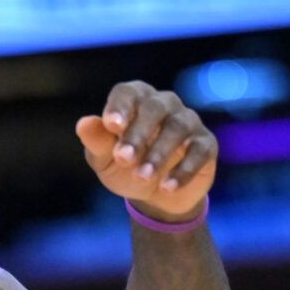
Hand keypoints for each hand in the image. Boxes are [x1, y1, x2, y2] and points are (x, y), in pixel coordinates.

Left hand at [75, 80, 218, 220]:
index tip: (112, 125)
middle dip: (138, 133)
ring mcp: (188, 122)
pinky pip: (199, 151)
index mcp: (136, 101)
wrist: (154, 196)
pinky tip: (167, 187)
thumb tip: (83, 123)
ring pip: (178, 127)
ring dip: (159, 153)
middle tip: (124, 158)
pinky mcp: (206, 145)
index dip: (120, 106)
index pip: (128, 93)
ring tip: (142, 176)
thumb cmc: (125, 167)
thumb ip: (96, 141)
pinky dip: (184, 169)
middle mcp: (164, 105)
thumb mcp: (105, 158)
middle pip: (155, 108)